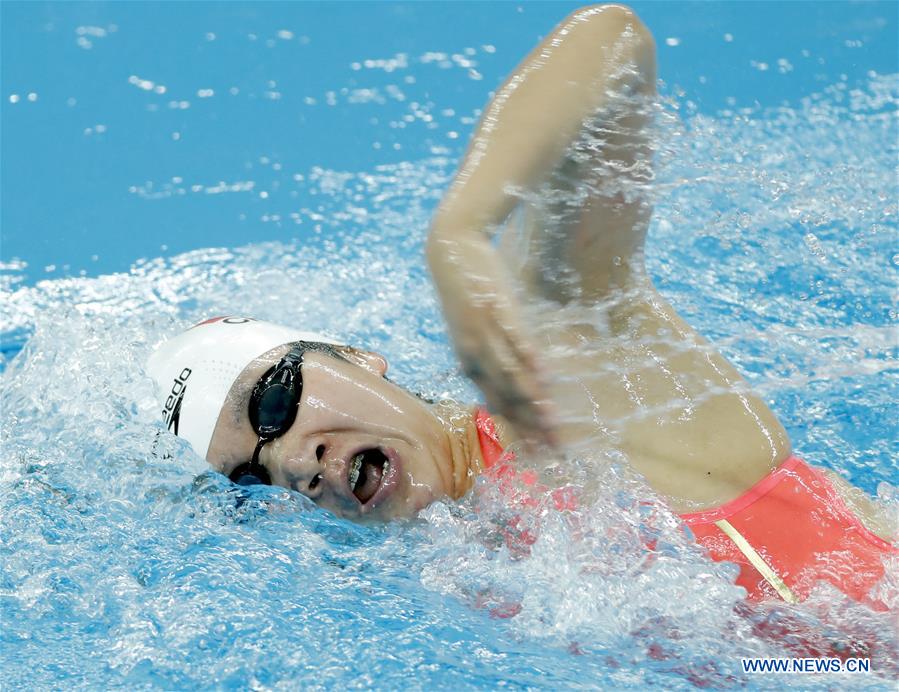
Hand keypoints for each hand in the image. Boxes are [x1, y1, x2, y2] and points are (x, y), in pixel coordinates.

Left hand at [428, 232, 558, 451]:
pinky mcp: (496, 307)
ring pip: (511, 372)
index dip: (518, 430)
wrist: (450, 248)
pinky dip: (529, 356)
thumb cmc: (464, 288)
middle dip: (531, 427)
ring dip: (532, 398)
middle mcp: (475, 353)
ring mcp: (485, 331)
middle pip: (507, 397)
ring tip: (552, 421)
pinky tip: (545, 372)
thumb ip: (478, 353)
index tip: (538, 453)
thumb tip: (482, 372)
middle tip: (554, 451)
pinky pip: (515, 337)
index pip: (497, 404)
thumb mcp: (467, 327)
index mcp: (470, 361)